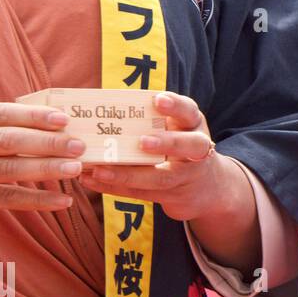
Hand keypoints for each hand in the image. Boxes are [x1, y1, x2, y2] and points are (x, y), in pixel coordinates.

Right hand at [0, 102, 81, 219]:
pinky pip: (6, 198)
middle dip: (48, 143)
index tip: (64, 118)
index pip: (4, 114)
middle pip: (11, 141)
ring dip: (47, 170)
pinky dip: (37, 200)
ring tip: (76, 169)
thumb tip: (44, 118)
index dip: (35, 116)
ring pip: (11, 169)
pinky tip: (61, 201)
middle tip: (78, 146)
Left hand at [79, 92, 230, 221]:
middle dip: (167, 143)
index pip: (190, 112)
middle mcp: (196, 152)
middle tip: (143, 142)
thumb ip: (154, 118)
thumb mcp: (178, 128)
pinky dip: (115, 187)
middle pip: (189, 147)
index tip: (158, 99)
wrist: (205, 186)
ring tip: (99, 169)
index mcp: (194, 127)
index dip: (176, 106)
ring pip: (161, 178)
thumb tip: (106, 104)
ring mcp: (185, 177)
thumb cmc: (180, 146)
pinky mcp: (171, 197)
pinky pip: (142, 194)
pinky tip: (92, 180)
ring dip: (129, 175)